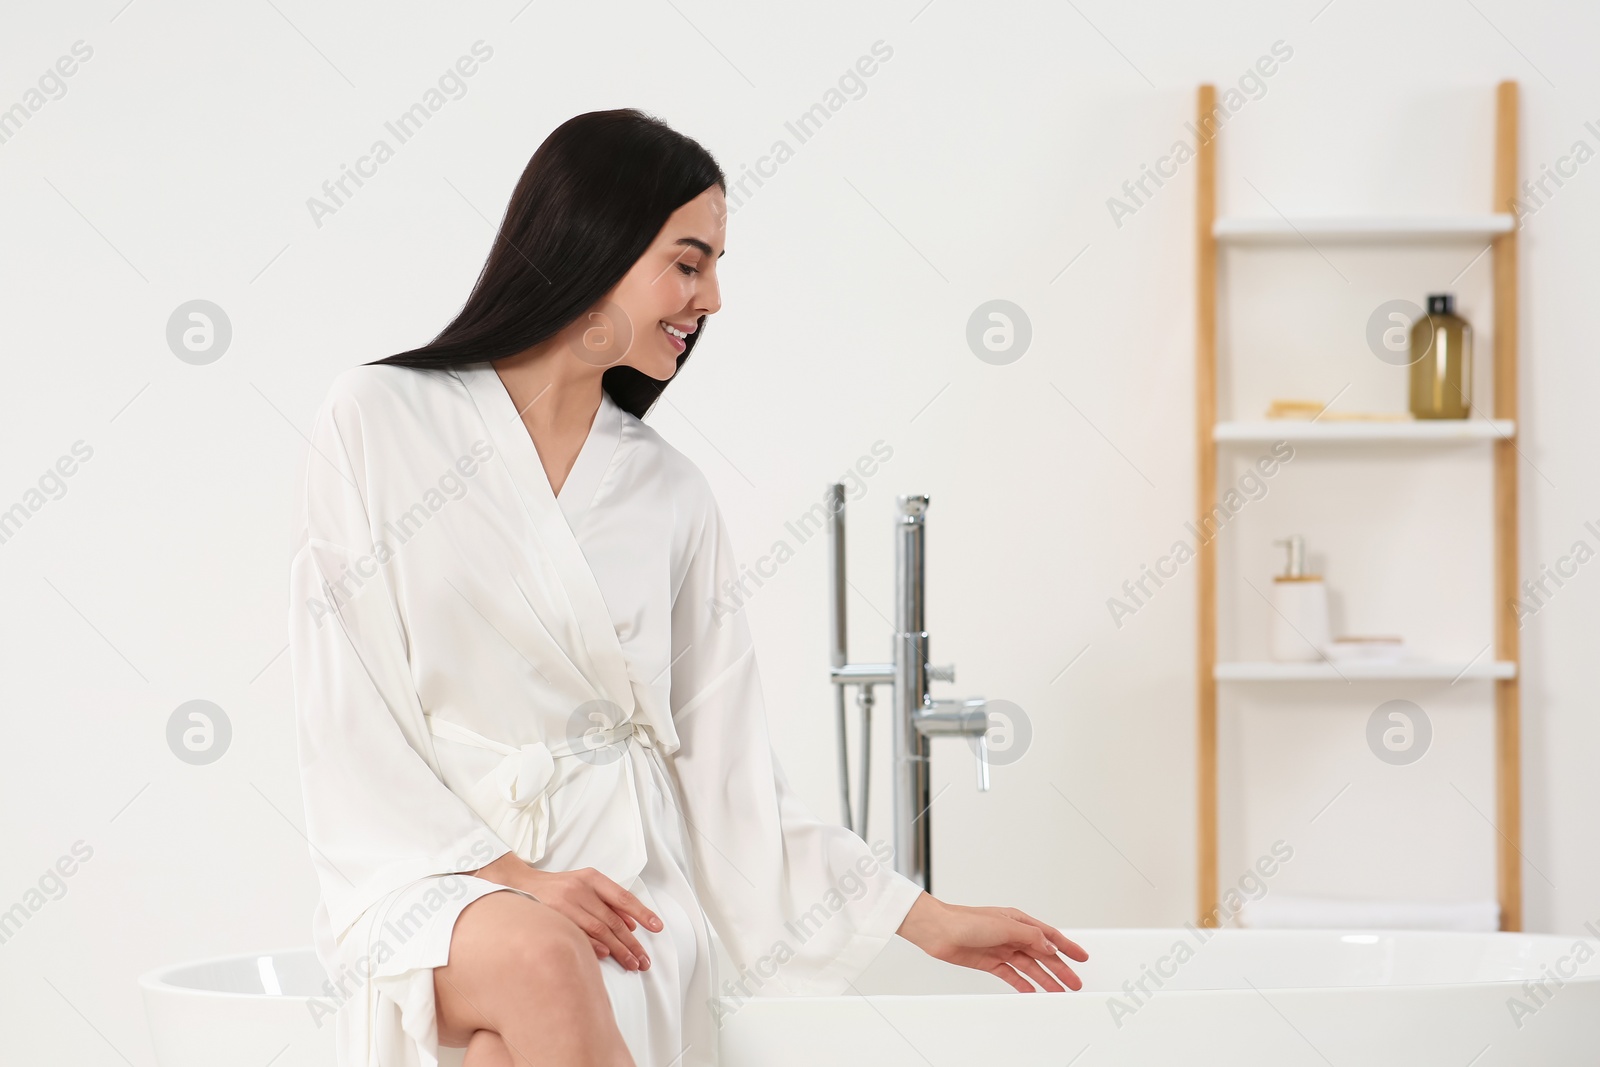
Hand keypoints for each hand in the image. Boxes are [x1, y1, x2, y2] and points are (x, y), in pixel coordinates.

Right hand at [471, 853, 662, 971]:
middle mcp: (580, 889)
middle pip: (613, 920)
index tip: (657, 927)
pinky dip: (594, 946)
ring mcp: (565, 903)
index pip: (623, 897)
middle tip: (644, 960)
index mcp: (592, 879)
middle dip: (631, 943)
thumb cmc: (558, 889)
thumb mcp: (584, 886)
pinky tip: (606, 956)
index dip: (642, 913)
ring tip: (632, 964)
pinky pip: (578, 935)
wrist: (518, 885)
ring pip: (599, 930)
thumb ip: (608, 902)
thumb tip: (633, 925)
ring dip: (618, 950)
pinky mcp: (552, 917)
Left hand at [895, 891, 1088, 991]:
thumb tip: (1050, 946)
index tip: (1082, 956)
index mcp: (1018, 921)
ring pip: (1029, 967)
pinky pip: (1012, 975)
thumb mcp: (1004, 926)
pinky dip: (1023, 984)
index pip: (1049, 935)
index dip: (1067, 946)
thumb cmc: (966, 921)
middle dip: (1060, 968)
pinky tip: (1032, 992)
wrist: (938, 931)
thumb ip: (1030, 937)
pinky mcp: (990, 962)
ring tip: (1058, 991)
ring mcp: (1001, 949)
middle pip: (1042, 954)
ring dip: (1044, 979)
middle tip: (1074, 982)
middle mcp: (1011, 935)